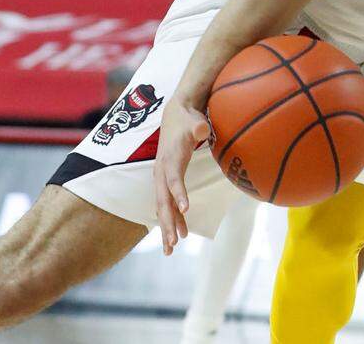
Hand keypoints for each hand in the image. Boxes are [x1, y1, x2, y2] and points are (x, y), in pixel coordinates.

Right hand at [153, 98, 209, 255]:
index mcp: (170, 158)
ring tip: (171, 249)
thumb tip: (202, 129)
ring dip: (167, 227)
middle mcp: (162, 170)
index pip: (174, 178)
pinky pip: (166, 204)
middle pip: (163, 200)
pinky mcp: (165, 180)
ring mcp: (161, 177)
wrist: (175, 113)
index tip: (185, 210)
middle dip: (168, 222)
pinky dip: (171, 219)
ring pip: (162, 206)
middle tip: (174, 243)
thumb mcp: (194, 120)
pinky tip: (177, 234)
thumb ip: (198, 126)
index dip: (179, 193)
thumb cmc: (187, 119)